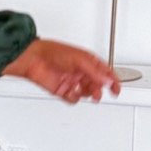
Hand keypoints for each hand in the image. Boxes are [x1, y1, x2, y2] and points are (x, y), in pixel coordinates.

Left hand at [0, 37, 121, 104]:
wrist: (33, 59)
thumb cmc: (53, 52)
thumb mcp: (79, 59)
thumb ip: (94, 72)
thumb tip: (107, 81)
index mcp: (88, 61)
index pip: (105, 72)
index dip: (113, 81)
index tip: (117, 89)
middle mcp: (81, 72)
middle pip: (97, 85)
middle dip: (98, 90)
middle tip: (96, 93)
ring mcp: (72, 81)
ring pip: (86, 93)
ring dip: (86, 94)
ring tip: (81, 90)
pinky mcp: (62, 90)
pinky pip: (73, 98)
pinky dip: (73, 97)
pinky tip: (70, 92)